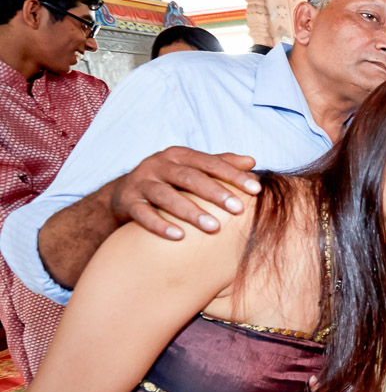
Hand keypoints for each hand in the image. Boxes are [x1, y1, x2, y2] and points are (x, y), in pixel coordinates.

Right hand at [110, 148, 259, 239]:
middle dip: (215, 193)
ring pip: (166, 196)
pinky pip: (143, 214)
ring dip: (191, 212)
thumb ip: (220, 165)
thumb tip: (251, 162)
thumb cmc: (169, 183)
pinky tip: (179, 236)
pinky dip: (160, 225)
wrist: (123, 195)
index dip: (233, 175)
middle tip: (237, 209)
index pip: (210, 163)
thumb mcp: (192, 170)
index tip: (256, 189)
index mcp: (179, 155)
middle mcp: (158, 165)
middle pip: (189, 177)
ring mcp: (141, 182)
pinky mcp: (127, 202)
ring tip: (213, 227)